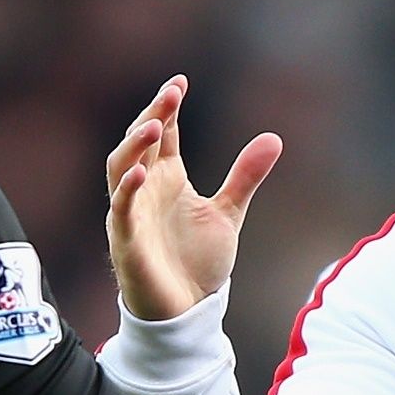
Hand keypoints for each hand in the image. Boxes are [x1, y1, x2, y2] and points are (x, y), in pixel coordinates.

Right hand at [104, 75, 284, 321]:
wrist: (187, 312)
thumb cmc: (198, 262)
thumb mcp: (228, 213)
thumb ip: (245, 176)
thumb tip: (274, 138)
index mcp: (167, 179)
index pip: (162, 134)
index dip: (167, 108)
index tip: (180, 83)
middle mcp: (145, 190)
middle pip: (138, 143)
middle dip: (151, 116)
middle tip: (171, 93)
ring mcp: (133, 214)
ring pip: (120, 169)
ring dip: (133, 146)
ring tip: (153, 125)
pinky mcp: (127, 241)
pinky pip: (120, 211)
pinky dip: (126, 191)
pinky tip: (140, 173)